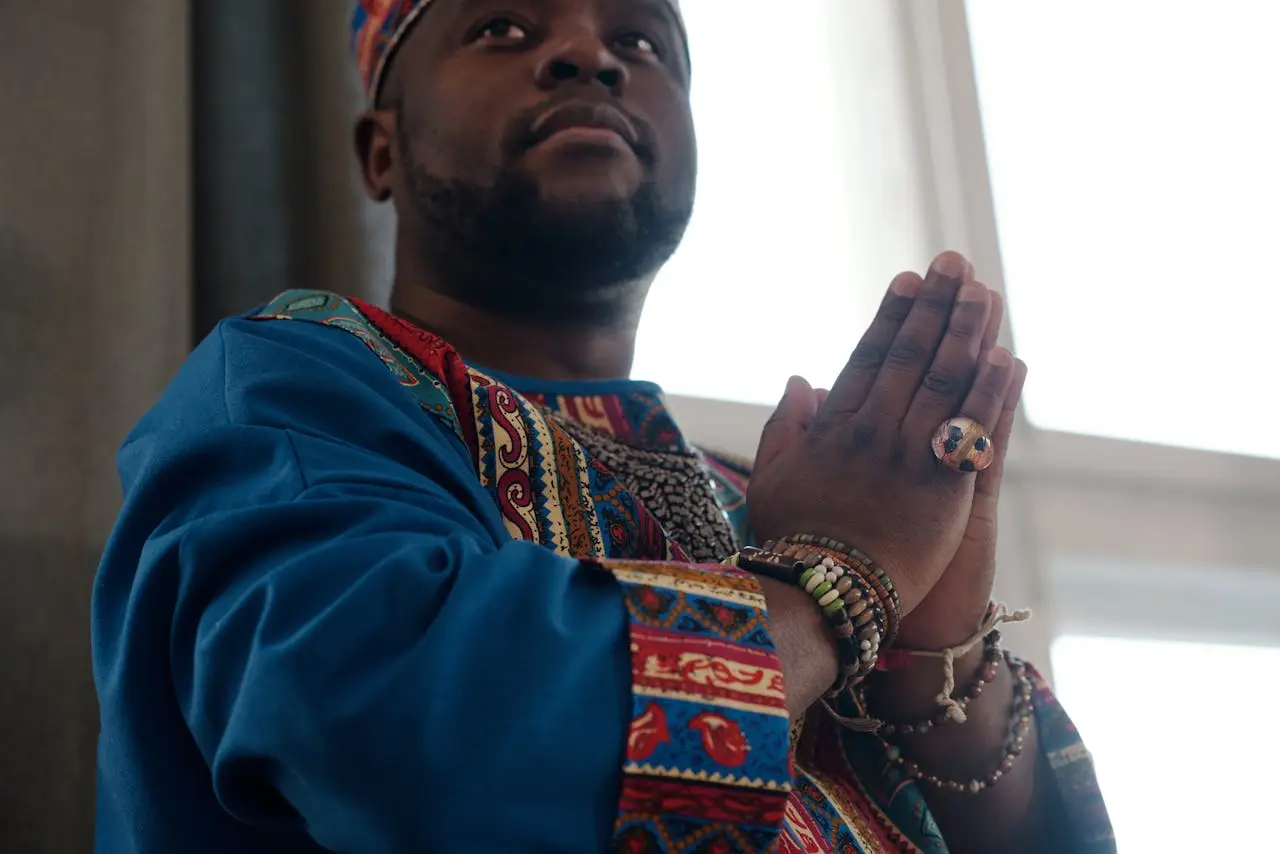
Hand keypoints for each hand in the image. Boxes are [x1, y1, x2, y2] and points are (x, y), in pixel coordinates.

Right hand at [747, 252, 1020, 615]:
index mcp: (832, 429)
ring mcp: (908, 459)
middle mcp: (871, 433)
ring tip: (986, 292)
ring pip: (944, 382)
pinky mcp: (944, 491)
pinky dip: (990, 392)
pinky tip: (1007, 356)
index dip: (891, 317)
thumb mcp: (770, 479)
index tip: (908, 281)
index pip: (867, 357)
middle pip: (910, 357)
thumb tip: (802, 379)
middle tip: (955, 263)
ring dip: (967, 332)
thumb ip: (786, 426)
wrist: (823, 599)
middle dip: (934, 306)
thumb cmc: (791, 543)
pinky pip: (972, 430)